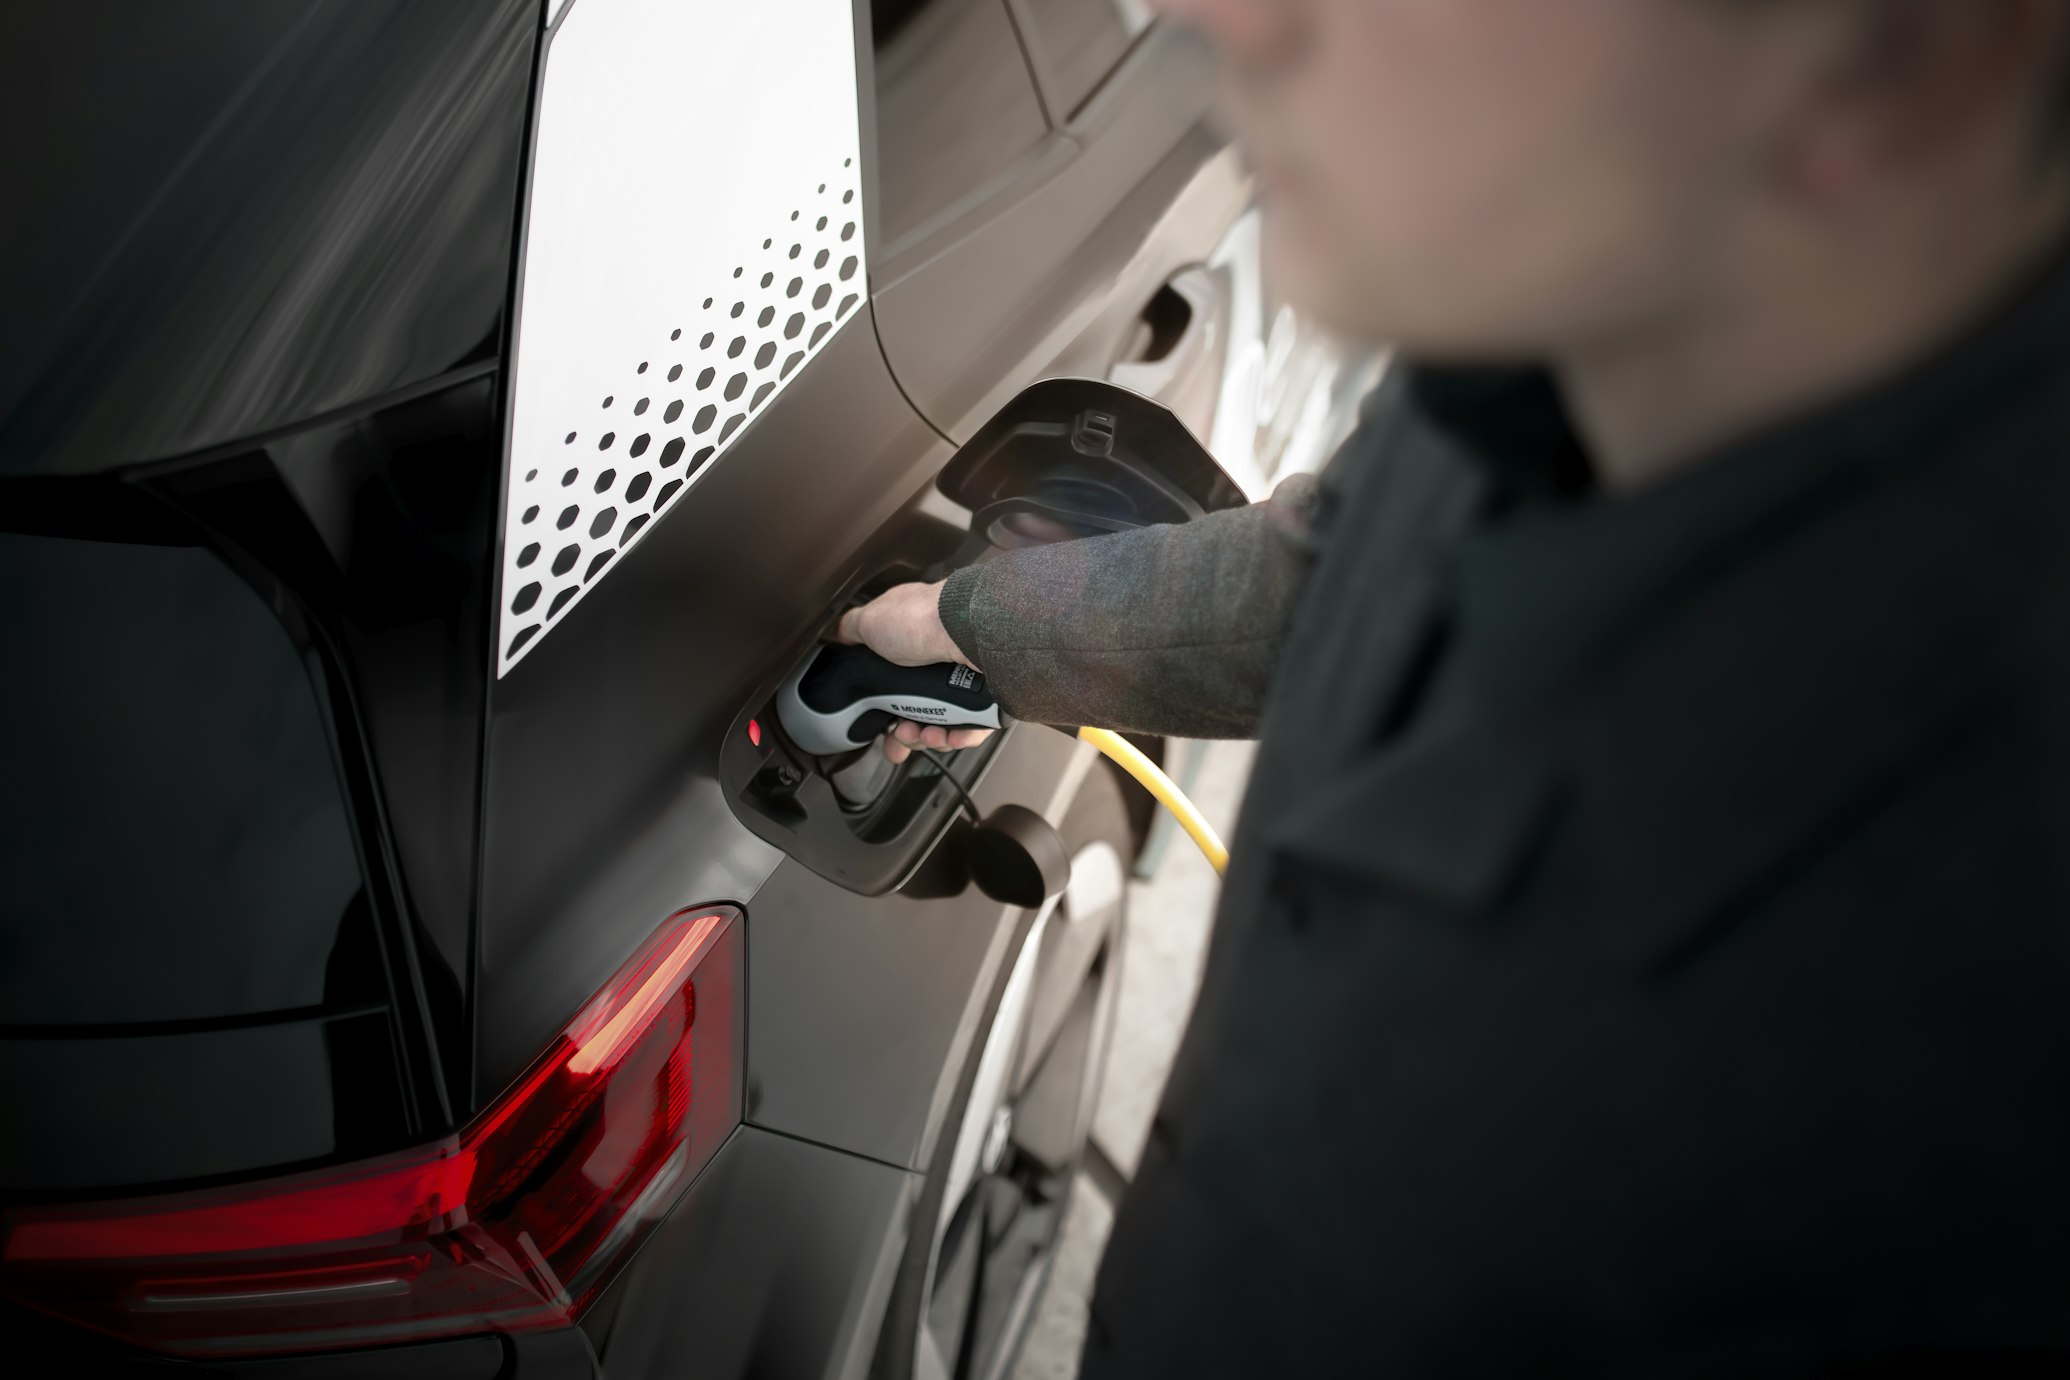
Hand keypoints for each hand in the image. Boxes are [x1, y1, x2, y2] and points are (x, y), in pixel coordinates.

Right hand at [836, 580, 994, 763]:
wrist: (966, 629)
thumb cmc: (922, 619)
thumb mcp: (870, 620)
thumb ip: (852, 629)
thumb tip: (838, 635)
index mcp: (912, 646)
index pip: (896, 689)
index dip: (885, 713)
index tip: (880, 728)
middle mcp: (939, 663)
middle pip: (919, 714)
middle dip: (906, 733)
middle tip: (902, 733)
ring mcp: (965, 680)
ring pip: (944, 725)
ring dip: (930, 737)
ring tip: (927, 733)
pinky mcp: (987, 697)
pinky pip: (973, 729)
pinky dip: (959, 737)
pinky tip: (950, 734)